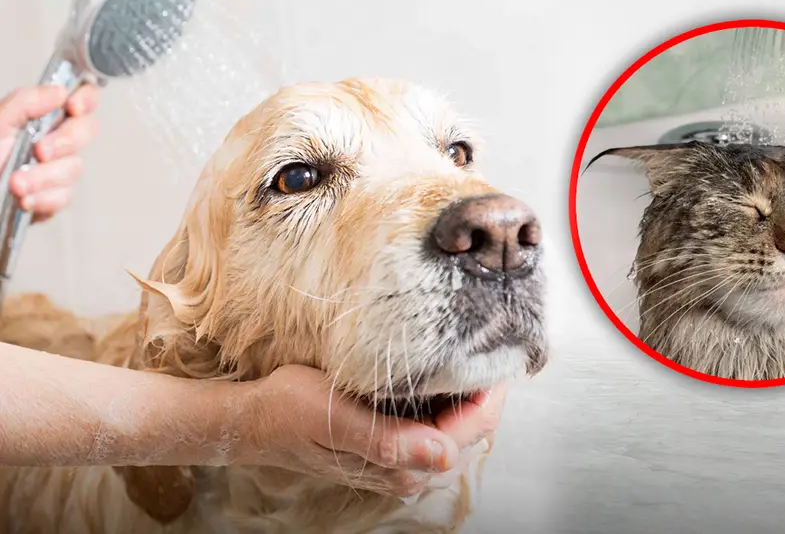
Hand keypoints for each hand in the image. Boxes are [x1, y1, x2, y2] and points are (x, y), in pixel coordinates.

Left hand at [0, 84, 100, 222]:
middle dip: (67, 141)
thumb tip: (59, 91)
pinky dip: (44, 198)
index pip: (81, 98)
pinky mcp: (55, 196)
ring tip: (16, 182)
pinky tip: (25, 198)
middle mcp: (55, 139)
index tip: (73, 108)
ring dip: (44, 176)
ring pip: (75, 167)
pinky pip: (65, 195)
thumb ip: (25, 102)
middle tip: (40, 151)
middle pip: (88, 130)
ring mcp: (58, 167)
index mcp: (43, 115)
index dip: (87, 99)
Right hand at [236, 364, 507, 497]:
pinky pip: (438, 419)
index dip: (492, 390)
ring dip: (468, 390)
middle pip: (473, 428)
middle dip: (485, 387)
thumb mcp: (337, 418)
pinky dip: (447, 394)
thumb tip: (444, 454)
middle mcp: (409, 469)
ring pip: (458, 423)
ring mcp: (403, 458)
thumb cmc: (291, 411)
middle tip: (491, 339)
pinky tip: (442, 368)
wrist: (257, 419)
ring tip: (472, 347)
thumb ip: (391, 441)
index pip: (473, 428)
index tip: (501, 349)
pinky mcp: (395, 444)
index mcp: (402, 465)